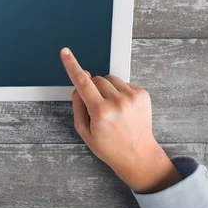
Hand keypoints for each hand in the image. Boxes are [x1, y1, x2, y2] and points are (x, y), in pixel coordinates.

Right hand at [60, 47, 181, 193]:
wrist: (138, 155)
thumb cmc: (109, 146)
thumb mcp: (84, 131)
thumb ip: (78, 105)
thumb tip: (78, 85)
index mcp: (101, 112)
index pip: (82, 82)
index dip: (72, 65)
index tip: (65, 53)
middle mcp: (117, 102)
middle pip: (96, 79)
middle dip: (92, 88)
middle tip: (97, 106)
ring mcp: (132, 97)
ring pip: (109, 78)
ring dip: (107, 88)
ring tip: (112, 108)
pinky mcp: (142, 94)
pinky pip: (123, 82)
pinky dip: (120, 91)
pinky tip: (123, 108)